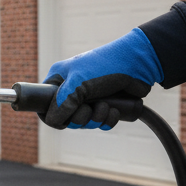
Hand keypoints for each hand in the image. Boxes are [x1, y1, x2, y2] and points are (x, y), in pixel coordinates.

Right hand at [42, 29, 161, 129]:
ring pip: (84, 122)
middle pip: (66, 118)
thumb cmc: (105, 67)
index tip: (64, 117)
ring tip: (106, 106)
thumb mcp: (77, 83)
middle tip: (89, 108)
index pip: (45, 105)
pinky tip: (114, 110)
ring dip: (96, 119)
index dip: (53, 115)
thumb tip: (54, 122)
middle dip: (80, 118)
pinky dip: (107, 120)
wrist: (140, 63)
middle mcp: (72, 90)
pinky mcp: (106, 104)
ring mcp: (89, 98)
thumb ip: (61, 103)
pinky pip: (101, 123)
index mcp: (59, 80)